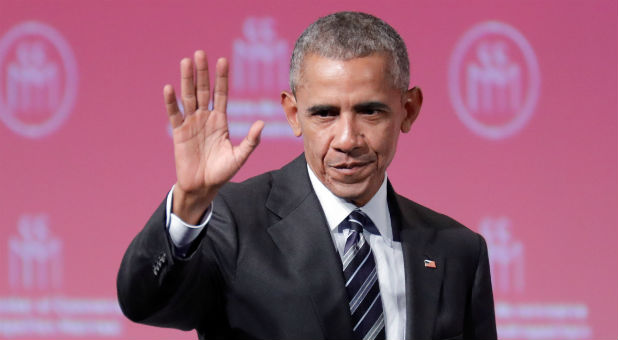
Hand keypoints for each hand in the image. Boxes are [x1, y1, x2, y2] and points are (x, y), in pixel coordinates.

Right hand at [164, 50, 263, 223]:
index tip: (223, 60)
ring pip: (188, 97)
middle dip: (202, 72)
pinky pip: (175, 114)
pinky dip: (171, 102)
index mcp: (220, 121)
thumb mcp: (239, 156)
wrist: (203, 187)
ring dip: (187, 80)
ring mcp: (191, 123)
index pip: (221, 94)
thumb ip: (251, 141)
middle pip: (203, 90)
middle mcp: (205, 118)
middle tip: (201, 53)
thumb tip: (262, 123)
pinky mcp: (179, 133)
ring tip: (186, 62)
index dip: (222, 78)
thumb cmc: (222, 173)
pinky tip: (170, 88)